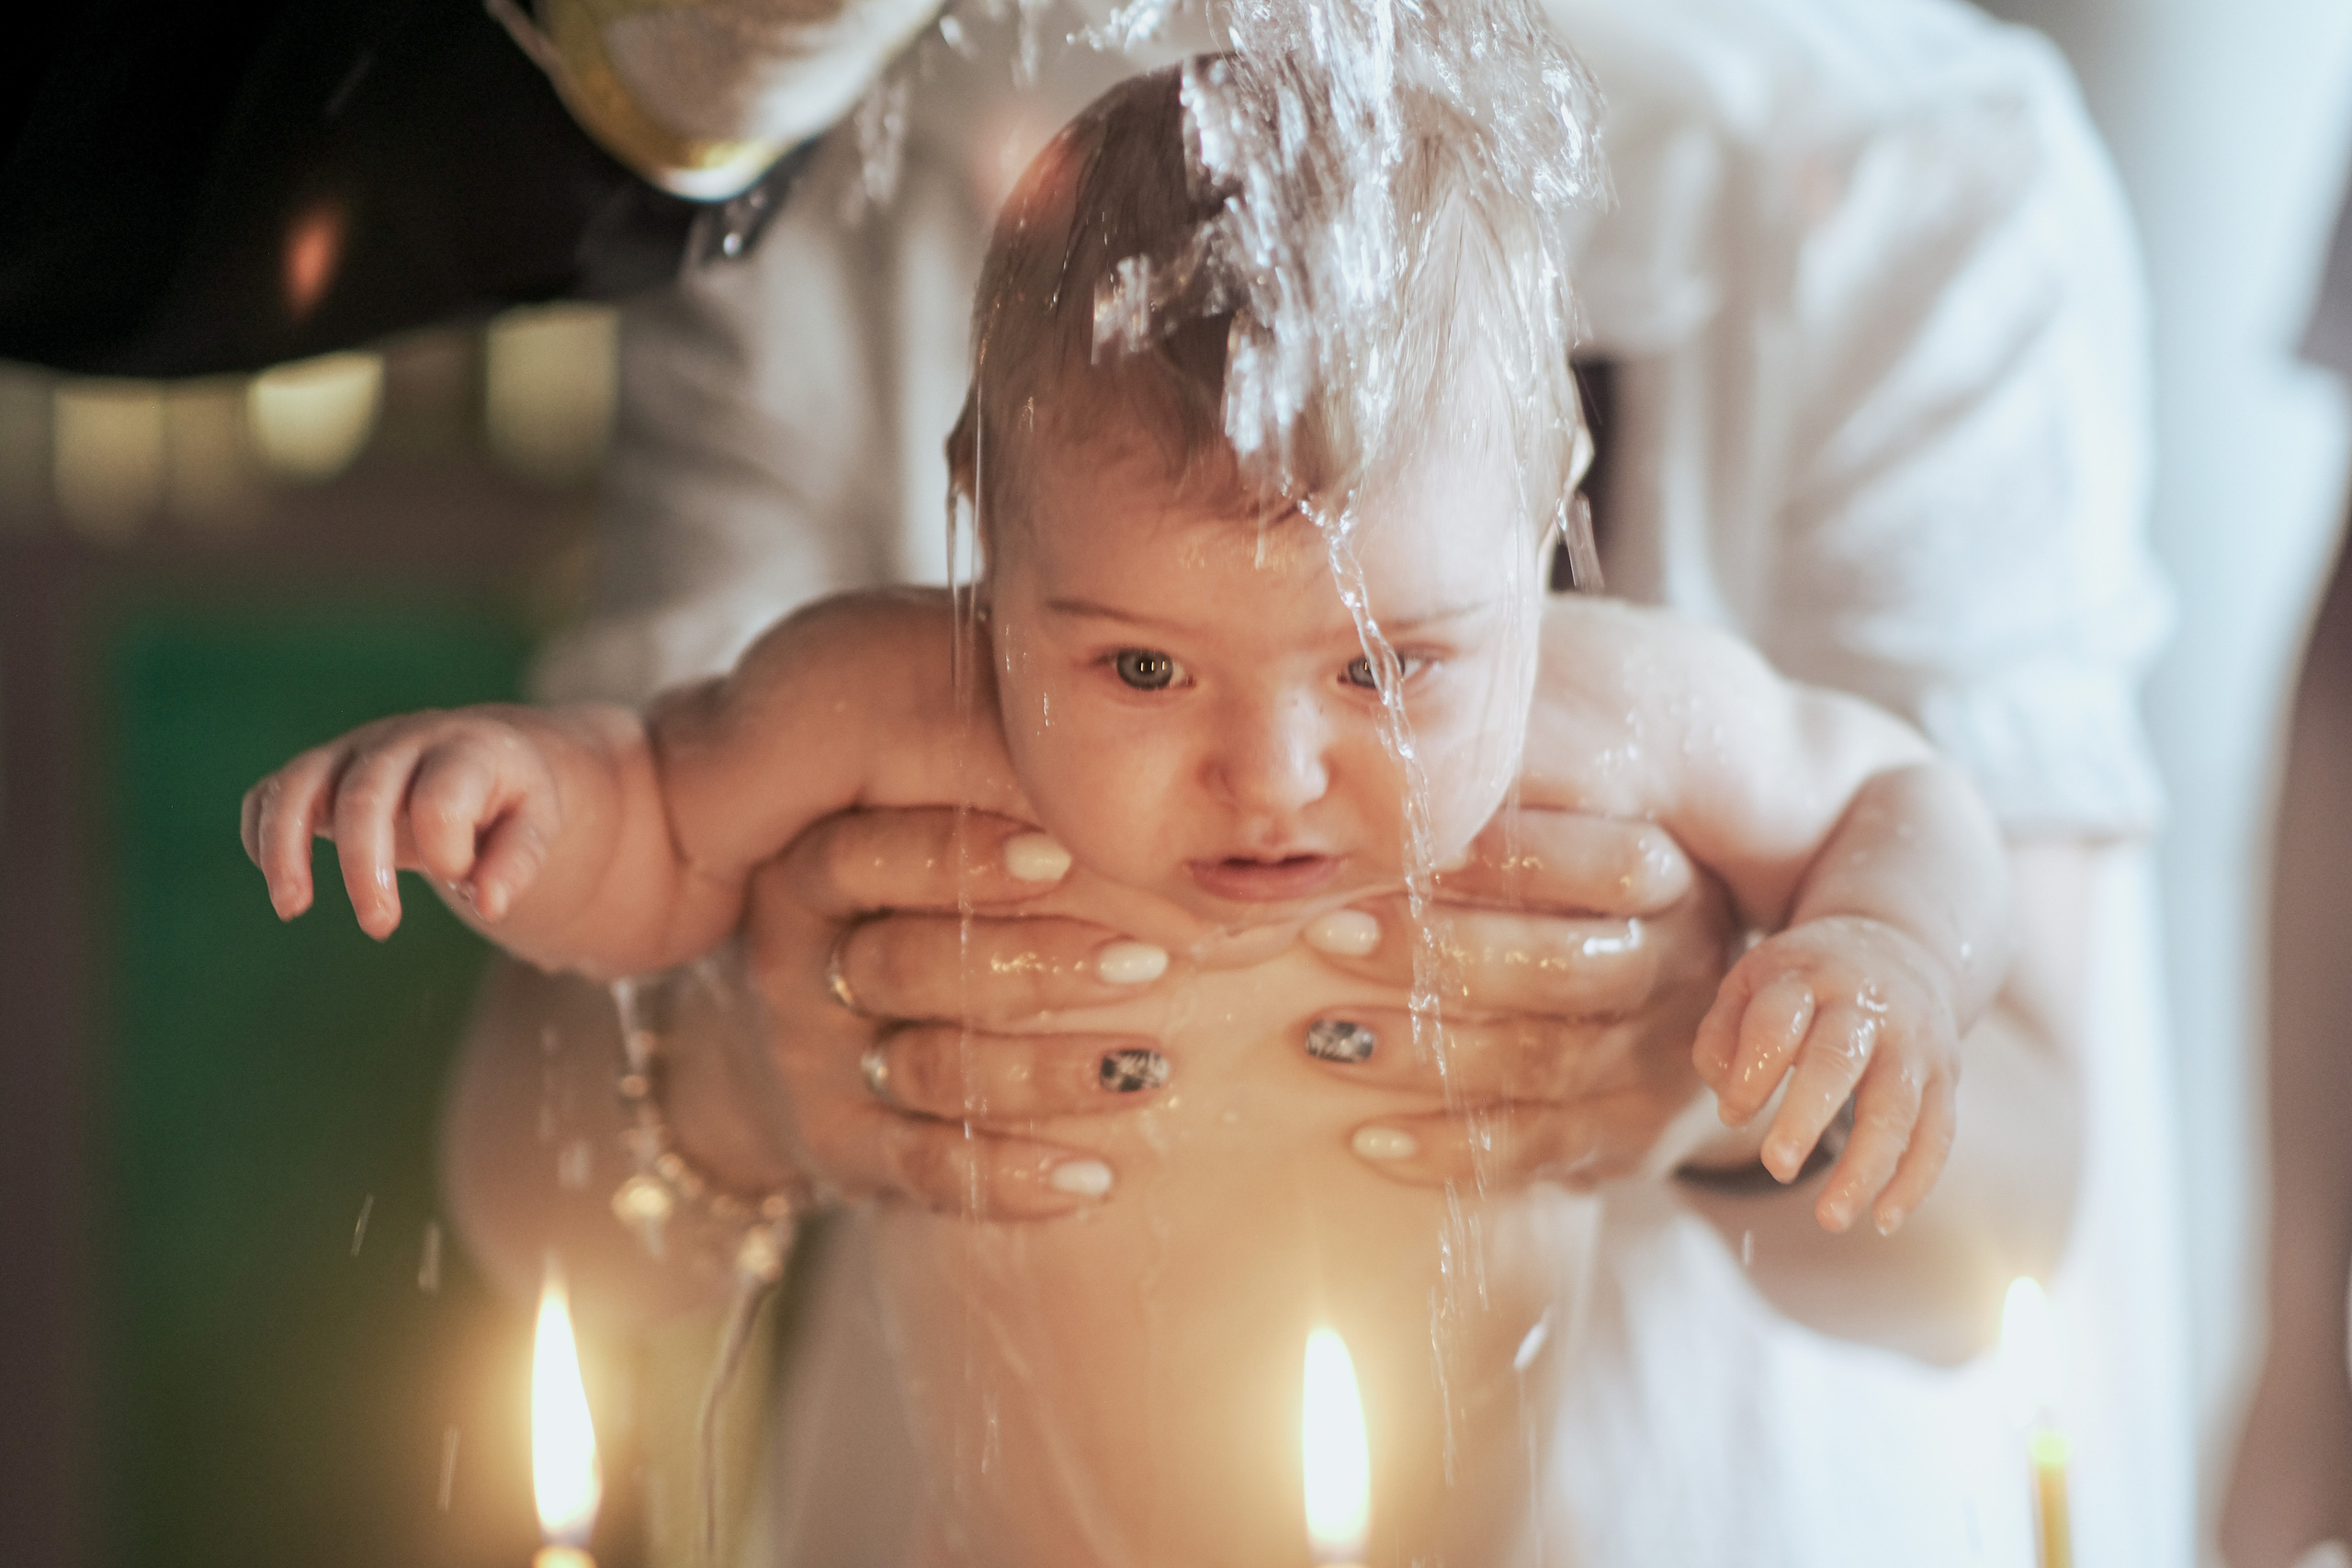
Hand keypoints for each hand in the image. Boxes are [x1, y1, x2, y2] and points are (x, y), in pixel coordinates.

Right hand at [240, 708, 561, 938]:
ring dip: (287, 848)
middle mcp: (402, 741)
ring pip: (298, 785)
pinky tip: (286, 888)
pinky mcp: (319, 770)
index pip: (441, 800)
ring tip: (291, 909)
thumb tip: (488, 905)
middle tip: (380, 927)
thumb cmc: (509, 800)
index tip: (460, 881)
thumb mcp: (536, 824)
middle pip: (365, 796)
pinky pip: (271, 793)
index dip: (446, 852)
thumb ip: (518, 862)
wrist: (483, 755)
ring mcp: (352, 751)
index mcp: (465, 750)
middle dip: (365, 868)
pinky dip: (262, 835)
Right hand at [741, 807, 1179, 1218]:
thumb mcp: (926, 836)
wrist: (821, 1031)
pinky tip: (1093, 1178)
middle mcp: (800, 964)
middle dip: (1031, 965)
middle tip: (1145, 965)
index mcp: (813, 869)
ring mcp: (814, 1064)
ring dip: (1045, 1074)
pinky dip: (1010, 1179)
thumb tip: (1153, 791)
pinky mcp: (841, 1147)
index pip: (861, 857)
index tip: (1060, 854)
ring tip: (1149, 1071)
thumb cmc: (923, 898)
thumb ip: (1006, 799)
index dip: (955, 856)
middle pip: (901, 966)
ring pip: (926, 1069)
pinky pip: (924, 1169)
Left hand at [1295, 808, 1733, 1191]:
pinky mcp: (1626, 1141)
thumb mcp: (1566, 831)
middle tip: (1330, 934)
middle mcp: (1679, 970)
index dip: (1508, 858)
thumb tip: (1397, 730)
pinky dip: (1449, 1148)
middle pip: (1568, 968)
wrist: (1663, 1024)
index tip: (1400, 847)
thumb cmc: (1573, 899)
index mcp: (1672, 881)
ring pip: (1542, 1061)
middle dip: (1440, 953)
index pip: (1610, 865)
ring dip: (1425, 1052)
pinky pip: (1534, 1150)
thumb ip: (1503, 797)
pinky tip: (1369, 1139)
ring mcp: (1657, 1064)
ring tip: (1322, 1037)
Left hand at [1693, 915, 1959, 1234]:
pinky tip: (1882, 1220)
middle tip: (1775, 1167)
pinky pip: (1938, 1133)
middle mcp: (1866, 1006)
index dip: (1752, 1071)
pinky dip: (1915, 1180)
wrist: (1898, 942)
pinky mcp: (1946, 1075)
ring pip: (1896, 1107)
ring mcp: (1913, 1042)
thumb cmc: (1805, 978)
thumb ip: (1722, 1033)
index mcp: (1806, 976)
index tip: (1732, 1115)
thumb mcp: (1752, 980)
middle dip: (1806, 1115)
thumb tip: (1728, 1101)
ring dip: (1866, 1167)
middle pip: (1838, 1060)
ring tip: (1830, 1219)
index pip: (1776, 1022)